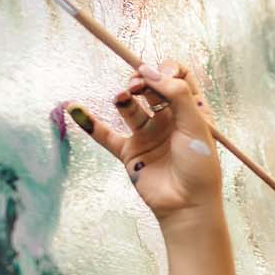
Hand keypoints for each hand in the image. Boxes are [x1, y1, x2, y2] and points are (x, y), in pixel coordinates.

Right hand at [64, 61, 223, 223]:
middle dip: (142, 79)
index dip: (168, 69)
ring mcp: (148, 134)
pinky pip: (106, 135)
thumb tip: (151, 71)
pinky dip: (90, 123)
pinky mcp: (130, 152)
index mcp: (191, 109)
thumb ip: (176, 94)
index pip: (178, 76)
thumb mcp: (196, 125)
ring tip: (122, 97)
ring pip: (129, 106)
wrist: (187, 205)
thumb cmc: (200, 166)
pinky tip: (75, 108)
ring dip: (123, 96)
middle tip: (138, 84)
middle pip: (150, 87)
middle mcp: (169, 119)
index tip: (161, 75)